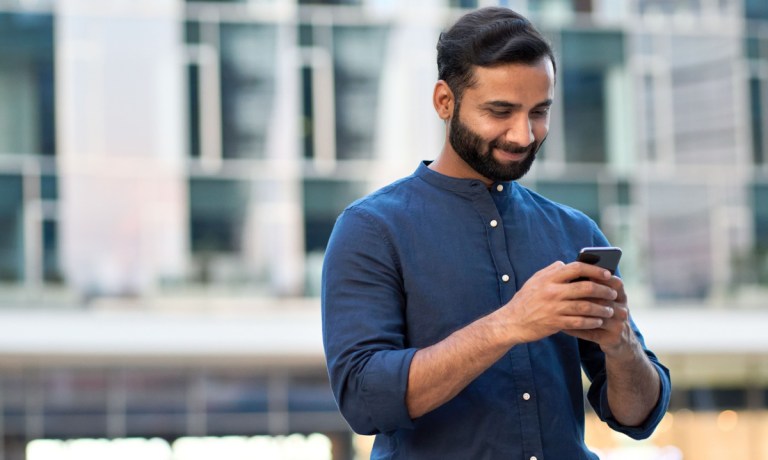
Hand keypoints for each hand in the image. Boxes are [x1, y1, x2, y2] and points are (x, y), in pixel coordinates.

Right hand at [498, 261, 617, 344]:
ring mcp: (554, 308)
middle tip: (613, 294)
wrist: (511, 322)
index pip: (576, 268)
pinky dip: (591, 322)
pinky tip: (598, 322)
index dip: (595, 270)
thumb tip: (565, 263)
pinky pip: (579, 322)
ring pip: (585, 306)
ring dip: (601, 308)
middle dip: (603, 290)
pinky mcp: (555, 323)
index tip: (607, 274)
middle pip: (585, 287)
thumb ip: (550, 271)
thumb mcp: (534, 281)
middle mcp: (552, 291)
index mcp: (549, 278)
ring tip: (609, 310)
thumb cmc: (525, 300)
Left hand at [563, 274, 636, 356]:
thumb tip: (572, 270)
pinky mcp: (611, 338)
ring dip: (576, 313)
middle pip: (602, 300)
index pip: (614, 283)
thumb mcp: (607, 299)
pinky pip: (589, 332)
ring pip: (595, 316)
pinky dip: (575, 329)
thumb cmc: (605, 312)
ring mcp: (618, 325)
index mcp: (621, 296)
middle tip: (563, 293)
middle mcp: (622, 309)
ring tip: (559, 309)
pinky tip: (562, 326)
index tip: (580, 275)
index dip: (598, 278)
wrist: (620, 339)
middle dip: (582, 296)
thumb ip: (595, 285)